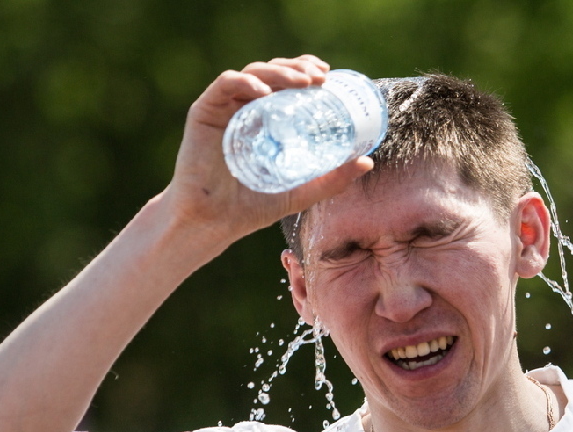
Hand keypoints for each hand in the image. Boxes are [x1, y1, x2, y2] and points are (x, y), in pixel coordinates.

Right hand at [163, 55, 373, 238]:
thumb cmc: (251, 206)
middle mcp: (246, 109)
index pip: (287, 84)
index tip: (328, 76)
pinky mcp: (205, 113)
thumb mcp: (300, 192)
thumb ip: (332, 180)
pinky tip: (263, 91)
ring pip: (252, 73)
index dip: (306, 71)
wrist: (214, 222)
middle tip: (320, 77)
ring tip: (302, 81)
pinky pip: (224, 86)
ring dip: (279, 71)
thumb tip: (367, 163)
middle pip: (272, 73)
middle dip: (297, 68)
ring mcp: (225, 109)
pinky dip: (245, 82)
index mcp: (266, 119)